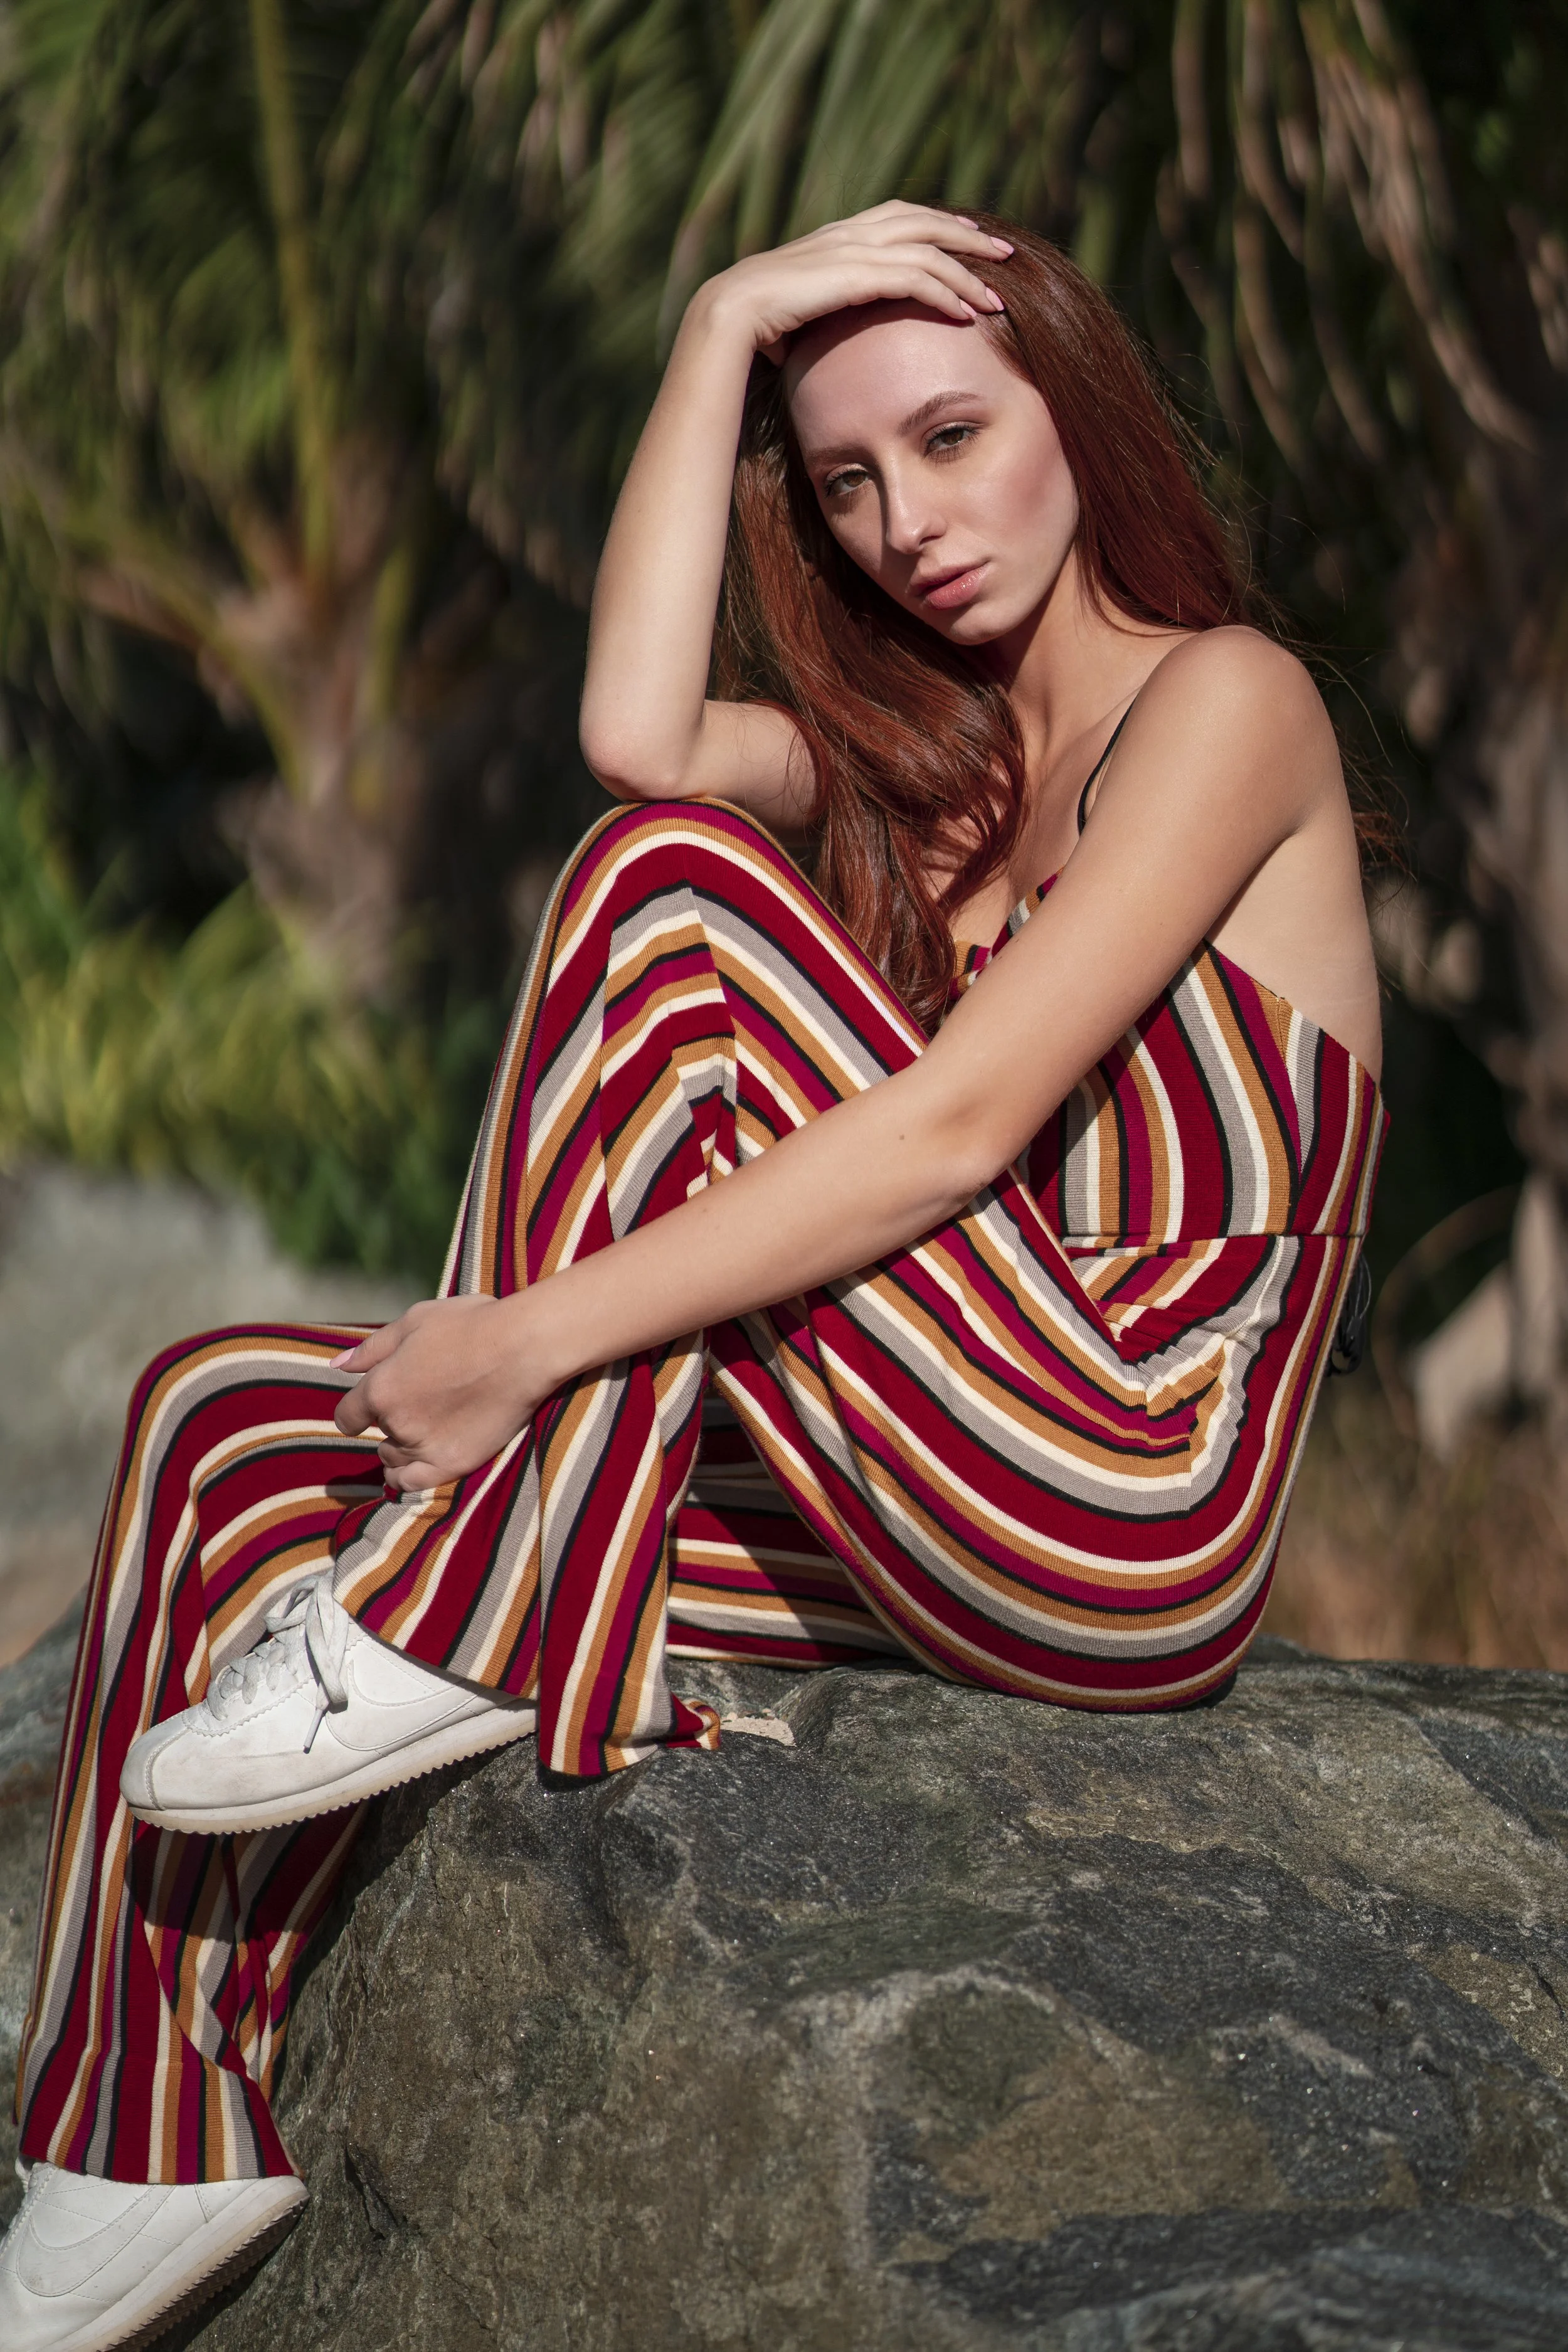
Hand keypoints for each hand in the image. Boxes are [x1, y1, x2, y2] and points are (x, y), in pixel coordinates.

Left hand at [332, 1295, 540, 1492]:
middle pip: (378, 1436)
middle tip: (419, 1406)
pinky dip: (407, 1478)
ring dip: (401, 1449)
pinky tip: (414, 1468)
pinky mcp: (453, 1464)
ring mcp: (424, 1447)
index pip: (347, 1415)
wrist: (525, 1346)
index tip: (366, 1412)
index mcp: (381, 1387)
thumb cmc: (472, 1325)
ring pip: (394, 1460)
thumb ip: (372, 1348)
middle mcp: (397, 1422)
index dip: (356, 1413)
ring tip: (426, 1431)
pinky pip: (412, 1484)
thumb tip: (336, 1365)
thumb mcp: (415, 1321)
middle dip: (390, 1424)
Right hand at [693, 200, 1011, 364]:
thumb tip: (831, 332)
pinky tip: (967, 312)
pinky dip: (946, 292)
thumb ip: (826, 308)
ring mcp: (852, 250)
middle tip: (1004, 252)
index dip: (938, 225)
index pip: (900, 217)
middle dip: (967, 235)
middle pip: (924, 221)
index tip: (968, 240)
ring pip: (928, 249)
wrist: (726, 317)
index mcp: (836, 236)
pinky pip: (915, 279)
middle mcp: (848, 234)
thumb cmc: (754, 326)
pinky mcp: (855, 275)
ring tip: (998, 292)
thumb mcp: (800, 310)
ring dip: (968, 270)